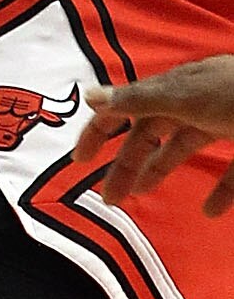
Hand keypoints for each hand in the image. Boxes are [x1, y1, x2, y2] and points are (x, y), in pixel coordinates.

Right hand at [84, 61, 233, 214]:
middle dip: (127, 164)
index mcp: (173, 88)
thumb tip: (89, 95)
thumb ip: (138, 99)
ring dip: (160, 170)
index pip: (125, 107)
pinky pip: (228, 172)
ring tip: (143, 194)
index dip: (100, 131)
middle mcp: (193, 103)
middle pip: (150, 134)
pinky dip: (219, 191)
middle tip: (111, 196)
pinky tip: (210, 210)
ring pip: (182, 148)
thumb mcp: (184, 96)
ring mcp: (222, 122)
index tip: (80, 160)